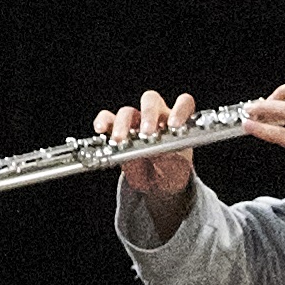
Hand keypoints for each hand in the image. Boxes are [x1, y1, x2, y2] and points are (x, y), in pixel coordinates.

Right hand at [101, 90, 201, 216]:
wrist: (157, 183)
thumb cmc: (170, 171)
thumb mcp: (176, 170)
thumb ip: (172, 162)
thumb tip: (162, 155)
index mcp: (176, 121)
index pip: (183, 103)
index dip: (180, 110)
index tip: (175, 125)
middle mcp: (155, 116)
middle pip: (151, 100)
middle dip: (148, 114)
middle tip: (147, 132)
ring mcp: (135, 122)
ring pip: (127, 111)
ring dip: (123, 124)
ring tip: (120, 140)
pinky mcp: (118, 130)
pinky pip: (108, 119)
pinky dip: (103, 122)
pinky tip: (101, 130)